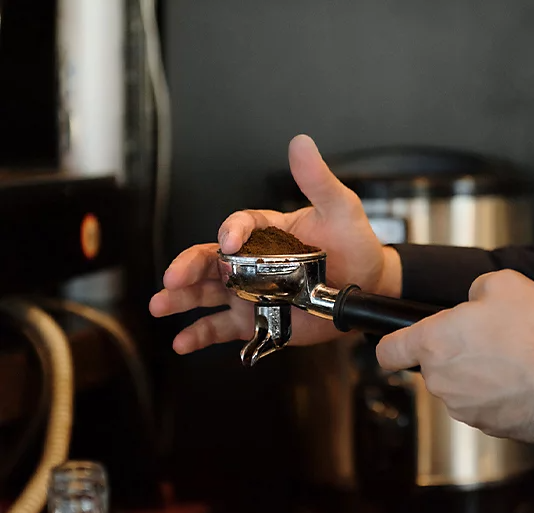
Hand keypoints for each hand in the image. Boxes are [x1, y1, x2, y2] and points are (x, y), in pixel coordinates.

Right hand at [149, 134, 401, 353]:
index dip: (231, 232)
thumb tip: (301, 144)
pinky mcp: (255, 319)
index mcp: (268, 232)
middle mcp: (251, 261)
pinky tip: (183, 342)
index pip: (240, 226)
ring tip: (161, 305)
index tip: (229, 242)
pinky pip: (223, 326)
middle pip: (210, 260)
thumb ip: (317, 181)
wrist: (367, 285)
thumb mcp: (340, 208)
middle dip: (188, 268)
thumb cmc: (353, 243)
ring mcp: (250, 291)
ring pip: (208, 292)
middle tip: (172, 278)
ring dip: (183, 299)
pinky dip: (201, 334)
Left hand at [377, 269, 533, 445]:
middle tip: (487, 336)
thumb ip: (476, 289)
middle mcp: (440, 379)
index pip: (388, 351)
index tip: (397, 345)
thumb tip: (474, 301)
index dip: (391, 345)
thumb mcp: (504, 284)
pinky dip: (497, 393)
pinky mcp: (487, 426)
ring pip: (460, 384)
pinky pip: (484, 403)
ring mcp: (462, 406)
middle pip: (432, 364)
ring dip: (477, 372)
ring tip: (511, 356)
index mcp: (434, 342)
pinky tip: (522, 378)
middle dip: (455, 350)